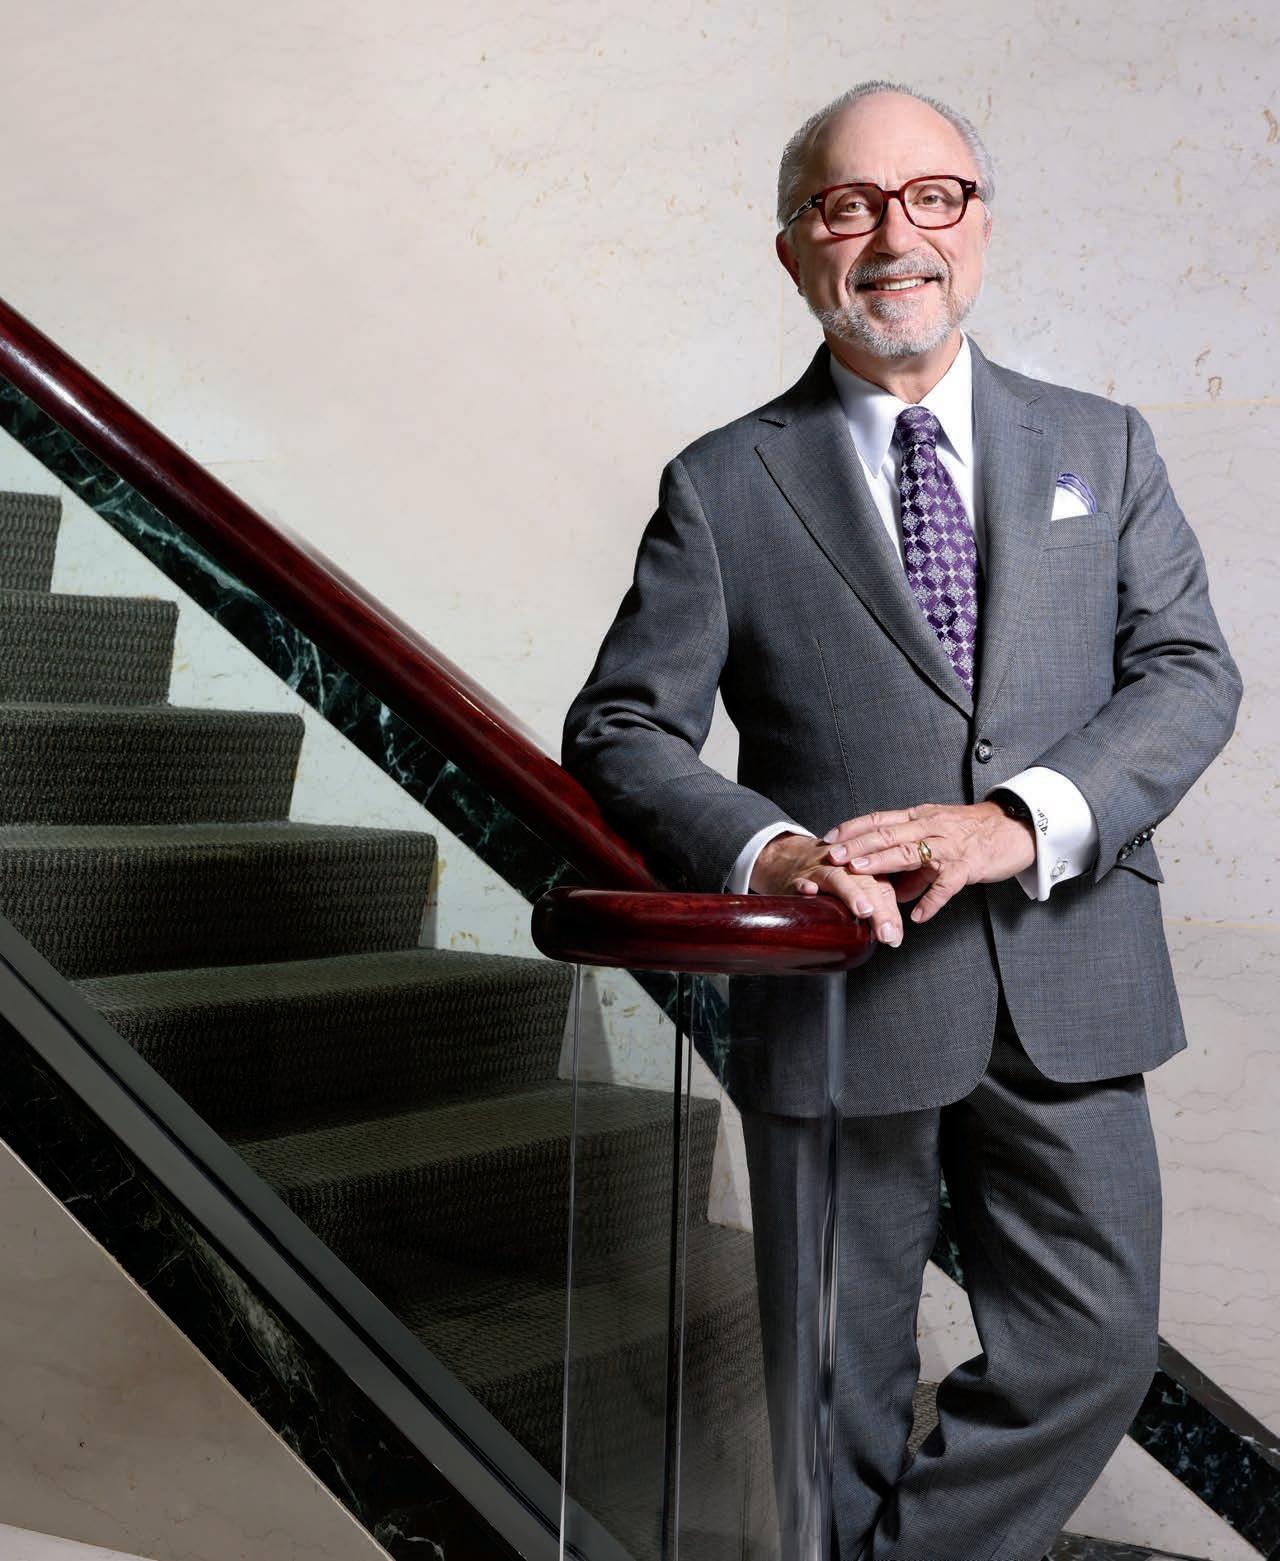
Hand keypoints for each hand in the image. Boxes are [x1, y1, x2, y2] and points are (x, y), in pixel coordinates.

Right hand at [749, 832, 905, 947]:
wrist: (787, 857)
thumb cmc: (828, 876)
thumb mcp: (855, 886)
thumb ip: (874, 907)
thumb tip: (893, 936)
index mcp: (864, 869)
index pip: (882, 890)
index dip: (890, 912)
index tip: (894, 935)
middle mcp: (845, 866)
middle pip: (866, 883)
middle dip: (879, 909)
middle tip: (886, 933)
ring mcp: (820, 869)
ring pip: (838, 878)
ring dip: (851, 893)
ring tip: (864, 911)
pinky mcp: (796, 876)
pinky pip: (800, 879)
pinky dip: (804, 885)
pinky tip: (809, 891)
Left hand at [822, 801, 1036, 925]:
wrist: (1014, 828)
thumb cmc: (972, 832)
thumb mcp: (936, 840)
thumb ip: (912, 866)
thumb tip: (893, 891)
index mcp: (920, 818)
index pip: (880, 819)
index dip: (854, 828)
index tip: (829, 838)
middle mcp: (931, 827)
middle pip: (889, 833)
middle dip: (858, 845)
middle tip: (834, 856)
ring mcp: (950, 846)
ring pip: (912, 852)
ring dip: (883, 862)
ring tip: (861, 873)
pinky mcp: (969, 865)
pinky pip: (947, 885)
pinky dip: (932, 900)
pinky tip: (918, 915)